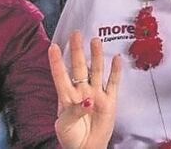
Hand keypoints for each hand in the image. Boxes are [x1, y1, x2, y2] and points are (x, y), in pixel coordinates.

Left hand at [48, 31, 120, 148]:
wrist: (86, 148)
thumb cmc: (70, 137)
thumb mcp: (64, 125)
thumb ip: (74, 111)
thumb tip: (88, 100)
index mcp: (66, 97)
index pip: (60, 75)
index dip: (57, 62)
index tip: (53, 46)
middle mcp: (81, 91)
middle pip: (79, 67)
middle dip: (78, 50)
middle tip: (76, 33)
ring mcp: (96, 94)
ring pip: (96, 71)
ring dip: (96, 56)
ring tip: (95, 40)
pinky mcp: (109, 100)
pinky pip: (113, 83)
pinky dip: (116, 71)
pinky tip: (117, 58)